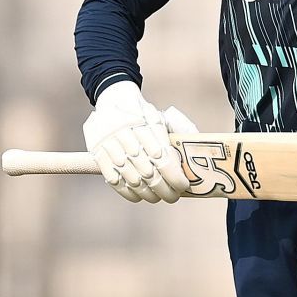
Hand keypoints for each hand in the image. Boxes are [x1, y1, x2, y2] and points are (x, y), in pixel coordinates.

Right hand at [82, 80, 189, 203]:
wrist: (112, 99)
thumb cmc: (144, 114)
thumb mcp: (163, 117)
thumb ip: (181, 133)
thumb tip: (198, 154)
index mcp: (147, 125)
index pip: (163, 159)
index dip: (174, 177)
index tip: (184, 185)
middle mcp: (128, 136)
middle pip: (149, 173)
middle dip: (165, 190)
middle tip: (174, 196)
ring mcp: (111, 146)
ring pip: (132, 180)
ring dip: (149, 194)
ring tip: (159, 197)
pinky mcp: (98, 154)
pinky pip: (114, 180)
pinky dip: (128, 193)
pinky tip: (140, 196)